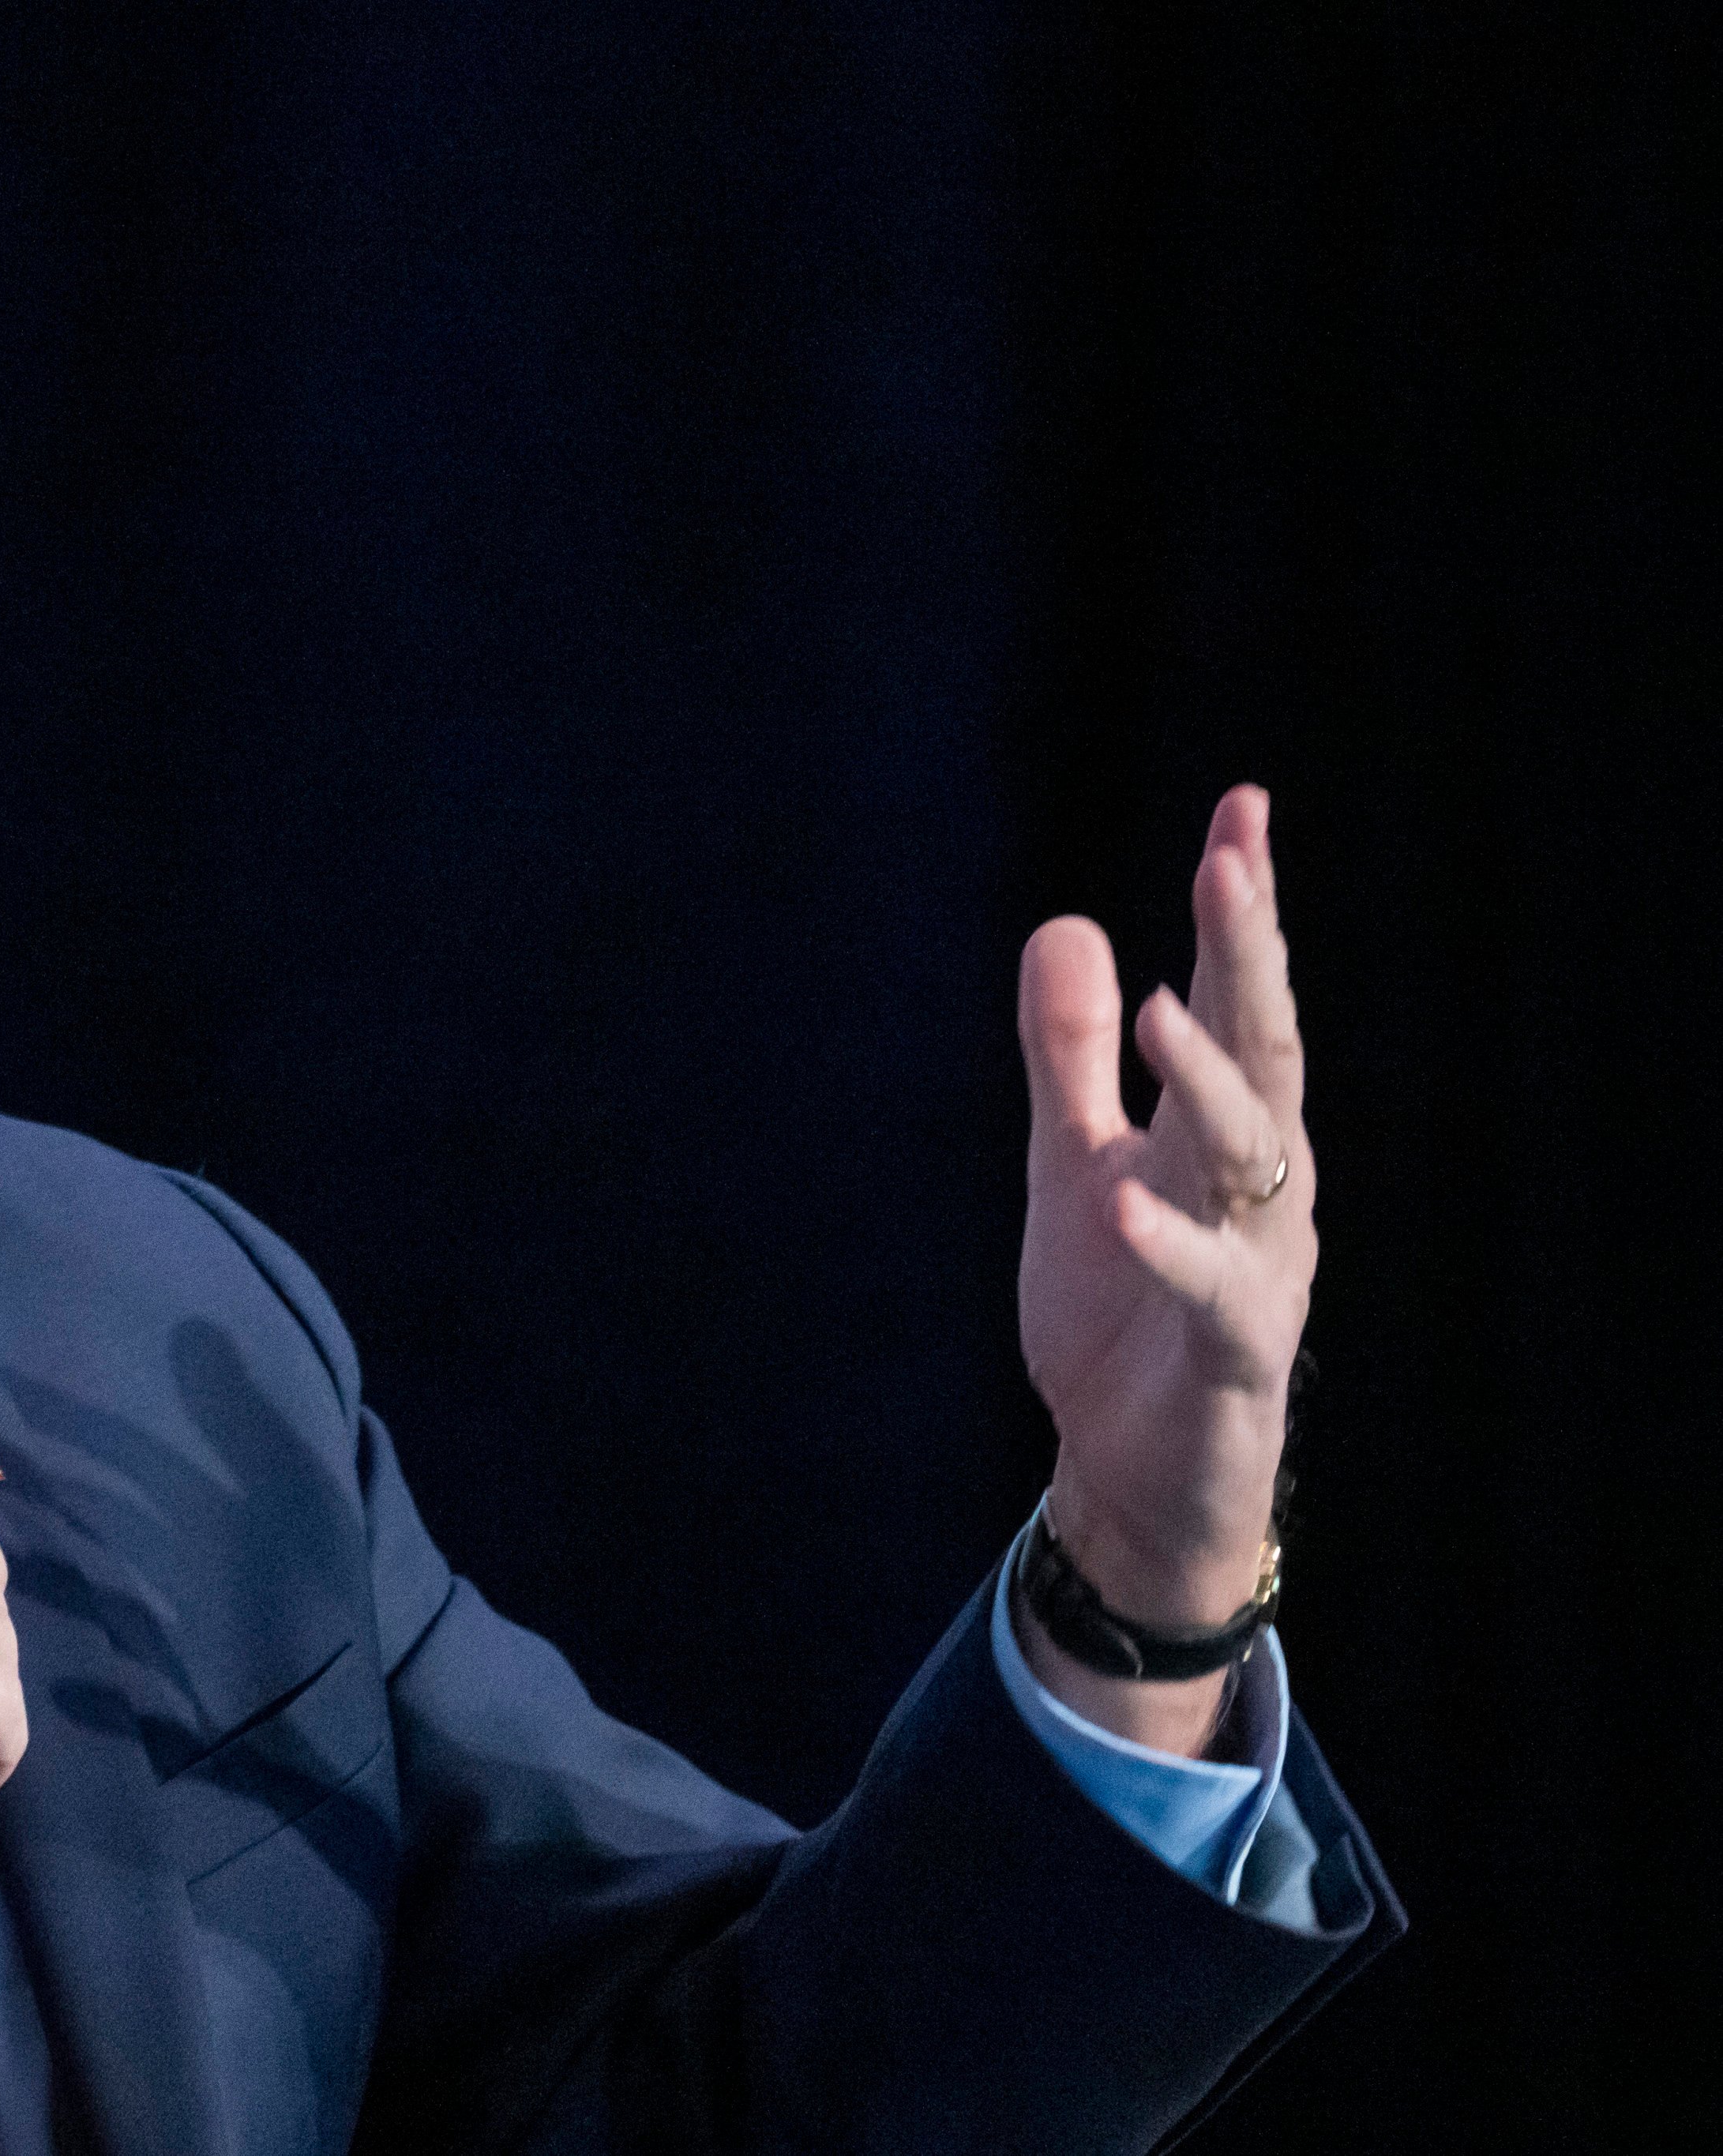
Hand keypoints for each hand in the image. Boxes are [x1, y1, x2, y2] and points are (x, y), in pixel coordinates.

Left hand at [1014, 785, 1315, 1755]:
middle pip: (1264, 1052)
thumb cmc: (1117, 1313)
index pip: (1238, 1002)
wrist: (1129, 1475)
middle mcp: (1260, 1186)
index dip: (1242, 911)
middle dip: (1248, 956)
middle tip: (1231, 859)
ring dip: (1208, 1079)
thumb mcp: (1073, 1162)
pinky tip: (1122, 1203)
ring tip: (1157, 1001)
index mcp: (1222, 1133)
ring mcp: (1257, 1266)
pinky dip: (1168, 1246)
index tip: (1241, 809)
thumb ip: (1068, 1057)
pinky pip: (1209, 1291)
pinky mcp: (1232, 1354)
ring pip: (1252, 1156)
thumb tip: (1066, 922)